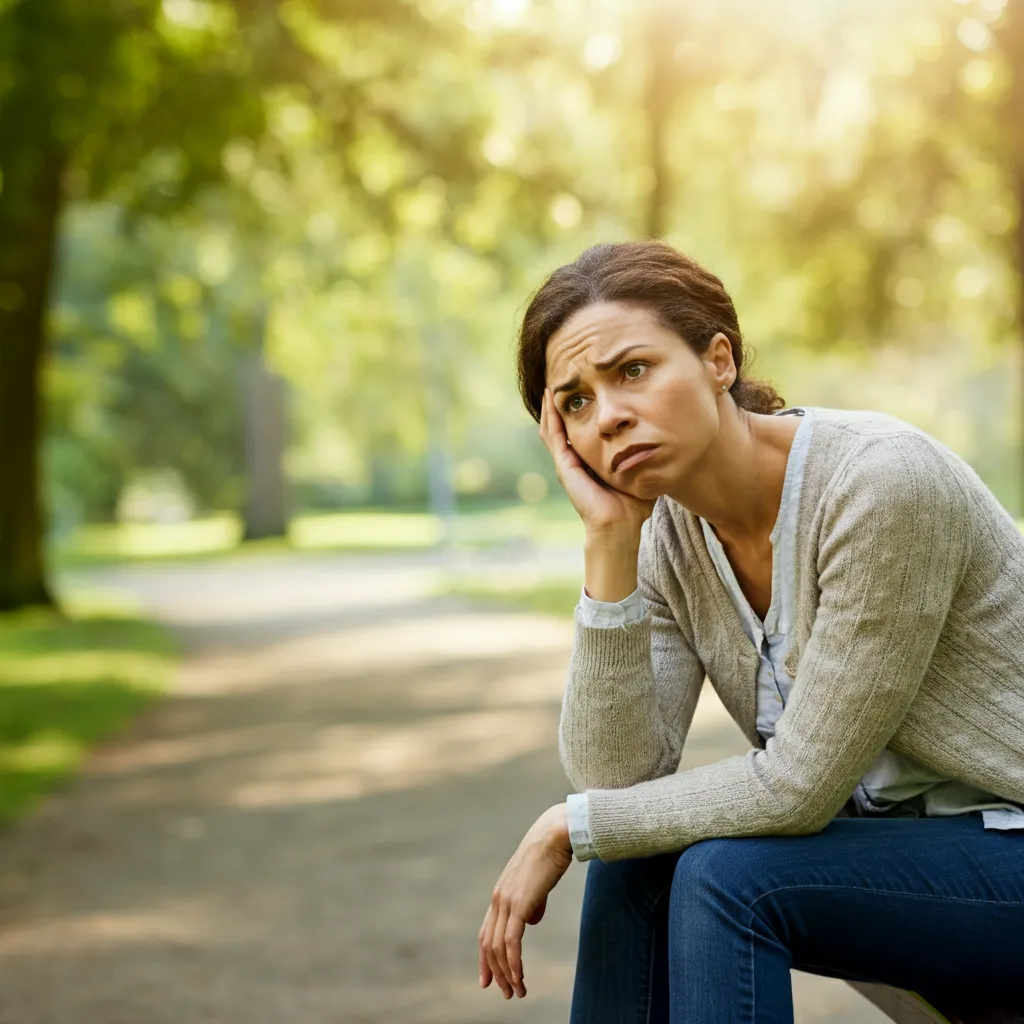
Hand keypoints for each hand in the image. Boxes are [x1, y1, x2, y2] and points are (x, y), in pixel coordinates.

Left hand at [478, 803, 573, 999]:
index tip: (488, 979)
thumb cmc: (550, 854)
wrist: (555, 833)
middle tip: (505, 993)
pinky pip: (512, 942)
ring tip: (518, 991)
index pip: (487, 931)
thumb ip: (532, 902)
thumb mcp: (537, 882)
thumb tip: (532, 921)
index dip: (486, 957)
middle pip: (489, 943)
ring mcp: (506, 901)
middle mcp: (498, 898)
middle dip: (495, 972)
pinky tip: (520, 977)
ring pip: (499, 947)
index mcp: (501, 893)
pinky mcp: (519, 904)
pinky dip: (514, 964)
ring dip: (507, 974)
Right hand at [538, 386, 654, 536]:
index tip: (584, 387)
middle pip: (561, 425)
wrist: (619, 526)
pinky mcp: (564, 466)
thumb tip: (665, 437)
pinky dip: (551, 416)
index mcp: (589, 460)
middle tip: (562, 378)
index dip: (579, 408)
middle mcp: (574, 460)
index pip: (579, 429)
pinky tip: (551, 399)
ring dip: (550, 406)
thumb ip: (645, 454)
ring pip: (552, 427)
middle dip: (560, 403)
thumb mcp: (639, 470)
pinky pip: (554, 435)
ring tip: (551, 383)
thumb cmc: (633, 505)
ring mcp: (566, 462)